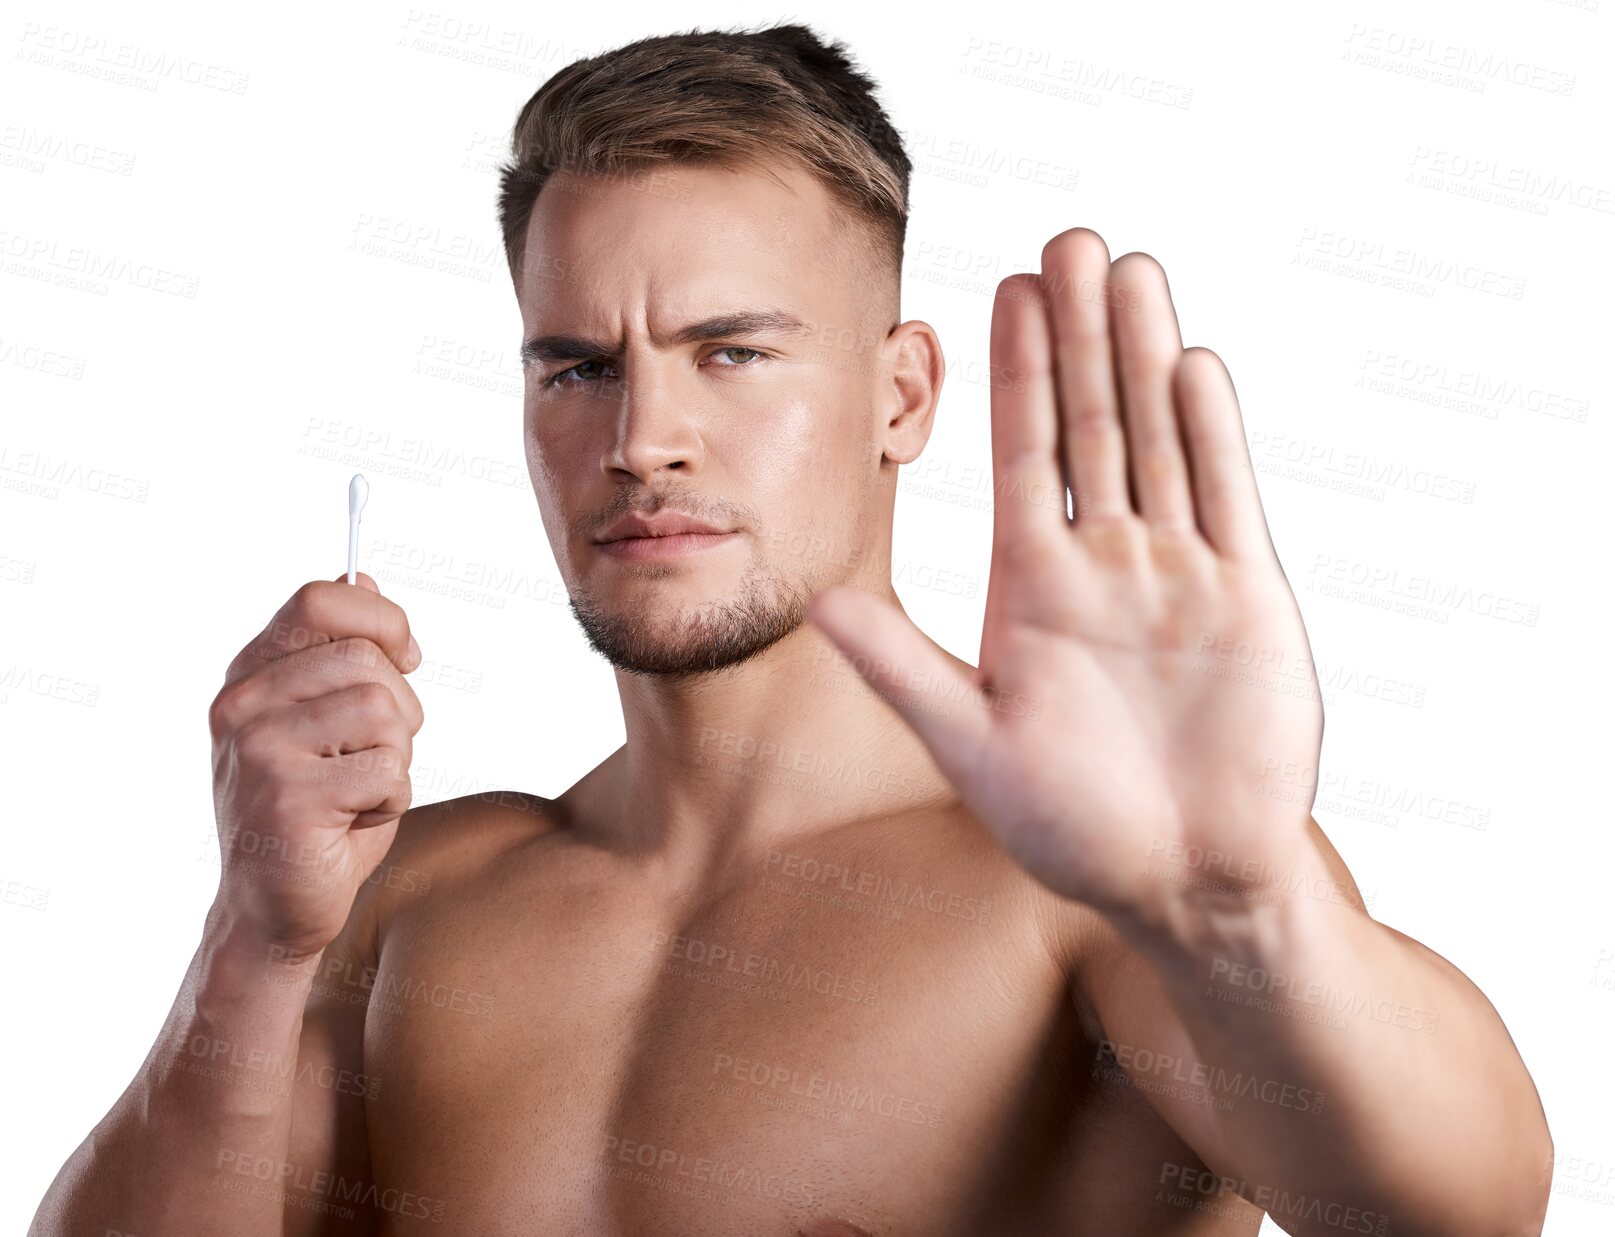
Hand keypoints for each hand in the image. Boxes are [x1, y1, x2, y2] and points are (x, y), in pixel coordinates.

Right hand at [208, 571, 424, 959]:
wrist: (275, 908)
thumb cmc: (317, 812)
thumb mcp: (330, 720)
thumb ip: (339, 653)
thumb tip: (362, 575)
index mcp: (250, 675)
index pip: (320, 598)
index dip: (382, 619)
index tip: (406, 657)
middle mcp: (242, 704)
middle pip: (366, 657)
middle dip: (400, 707)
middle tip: (375, 754)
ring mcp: (258, 749)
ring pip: (383, 710)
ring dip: (396, 757)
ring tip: (360, 790)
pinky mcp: (287, 796)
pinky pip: (386, 769)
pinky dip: (392, 799)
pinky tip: (354, 821)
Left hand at [807, 228, 1321, 918]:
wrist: (1185, 884)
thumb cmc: (1073, 829)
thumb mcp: (971, 744)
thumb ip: (897, 666)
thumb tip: (810, 600)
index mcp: (1034, 587)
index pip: (1022, 453)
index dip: (1016, 371)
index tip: (1005, 291)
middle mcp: (1104, 563)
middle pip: (1091, 423)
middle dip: (1080, 335)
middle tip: (1069, 240)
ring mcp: (1178, 574)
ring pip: (1160, 439)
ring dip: (1146, 356)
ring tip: (1131, 269)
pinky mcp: (1247, 598)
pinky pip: (1227, 497)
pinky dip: (1211, 433)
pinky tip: (1191, 362)